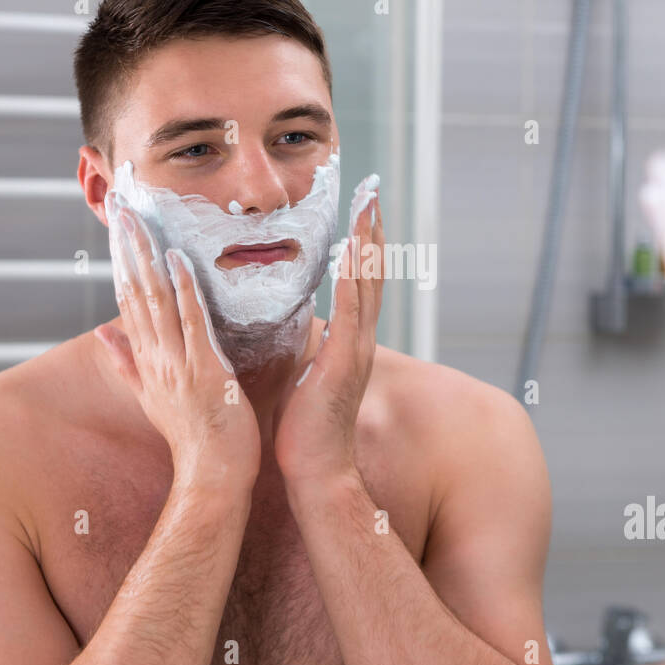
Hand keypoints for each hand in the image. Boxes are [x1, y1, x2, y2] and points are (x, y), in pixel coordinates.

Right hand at [96, 193, 259, 493]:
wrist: (211, 477)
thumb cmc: (191, 438)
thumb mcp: (150, 397)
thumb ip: (126, 362)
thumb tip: (103, 330)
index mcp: (146, 359)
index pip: (127, 299)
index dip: (120, 260)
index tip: (117, 225)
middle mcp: (155, 356)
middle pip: (135, 292)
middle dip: (127, 248)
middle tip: (120, 206)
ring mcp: (177, 362)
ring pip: (157, 300)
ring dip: (147, 258)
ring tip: (139, 220)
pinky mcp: (203, 369)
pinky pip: (191, 322)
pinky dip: (184, 290)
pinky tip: (178, 259)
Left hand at [273, 177, 383, 487]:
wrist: (316, 472)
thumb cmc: (305, 430)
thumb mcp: (303, 374)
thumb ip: (305, 344)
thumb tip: (292, 320)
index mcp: (348, 342)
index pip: (360, 282)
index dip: (362, 244)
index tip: (360, 208)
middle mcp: (359, 341)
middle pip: (372, 274)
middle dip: (373, 232)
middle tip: (372, 192)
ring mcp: (356, 351)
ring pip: (368, 285)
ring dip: (369, 244)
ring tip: (368, 207)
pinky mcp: (344, 363)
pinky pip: (351, 313)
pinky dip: (355, 280)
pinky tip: (353, 252)